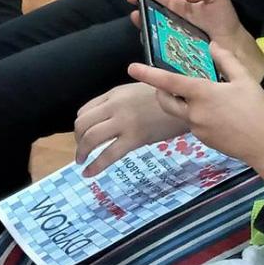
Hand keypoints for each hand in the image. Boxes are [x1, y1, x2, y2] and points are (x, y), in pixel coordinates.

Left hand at [74, 81, 188, 178]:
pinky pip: (108, 155)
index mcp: (115, 94)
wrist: (186, 103)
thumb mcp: (137, 91)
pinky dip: (95, 166)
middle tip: (81, 151)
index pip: (84, 110)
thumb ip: (119, 102)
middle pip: (83, 124)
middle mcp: (115, 106)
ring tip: (82, 161)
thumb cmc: (166, 97)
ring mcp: (124, 122)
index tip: (83, 136)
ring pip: (91, 138)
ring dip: (82, 152)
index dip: (80, 126)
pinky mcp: (135, 138)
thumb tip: (105, 118)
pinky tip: (89, 173)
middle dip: (77, 140)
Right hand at [127, 0, 261, 75]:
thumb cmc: (223, 19)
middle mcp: (172, 23)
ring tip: (144, 33)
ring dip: (147, 34)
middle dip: (140, 16)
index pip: (158, 0)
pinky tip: (154, 52)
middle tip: (135, 15)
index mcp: (178, 7)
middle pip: (151, 19)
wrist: (234, 44)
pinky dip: (157, 53)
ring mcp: (173, 40)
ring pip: (154, 37)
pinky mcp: (177, 56)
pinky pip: (163, 54)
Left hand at [129, 45, 263, 191]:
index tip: (131, 68)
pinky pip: (192, 123)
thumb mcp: (244, 78)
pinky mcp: (203, 140)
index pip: (169, 81)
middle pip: (165, 101)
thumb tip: (212, 45)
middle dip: (160, 91)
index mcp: (202, 94)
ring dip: (179, 102)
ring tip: (196, 94)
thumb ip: (226, 60)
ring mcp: (197, 129)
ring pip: (179, 112)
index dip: (148, 74)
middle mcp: (194, 112)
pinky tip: (214, 111)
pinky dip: (194, 113)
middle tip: (165, 81)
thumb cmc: (257, 108)